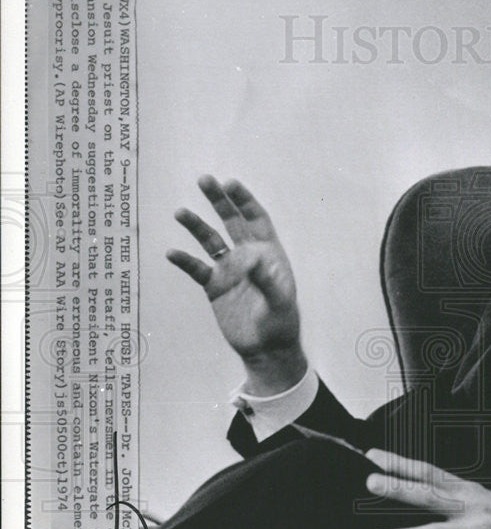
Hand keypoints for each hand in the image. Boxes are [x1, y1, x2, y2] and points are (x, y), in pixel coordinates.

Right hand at [166, 176, 305, 393]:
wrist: (266, 349)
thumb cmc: (280, 324)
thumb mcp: (278, 303)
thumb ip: (267, 281)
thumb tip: (252, 259)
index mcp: (268, 254)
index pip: (256, 219)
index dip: (244, 200)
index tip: (230, 183)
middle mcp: (247, 256)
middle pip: (231, 221)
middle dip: (219, 201)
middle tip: (204, 179)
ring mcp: (230, 270)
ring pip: (210, 241)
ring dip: (196, 226)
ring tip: (179, 212)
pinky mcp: (214, 287)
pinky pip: (196, 268)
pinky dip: (184, 260)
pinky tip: (171, 253)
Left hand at [365, 449, 490, 528]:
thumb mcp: (487, 504)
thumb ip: (458, 502)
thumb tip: (426, 498)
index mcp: (469, 491)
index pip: (429, 472)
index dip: (401, 464)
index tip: (374, 456)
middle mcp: (472, 506)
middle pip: (430, 494)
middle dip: (399, 488)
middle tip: (371, 482)